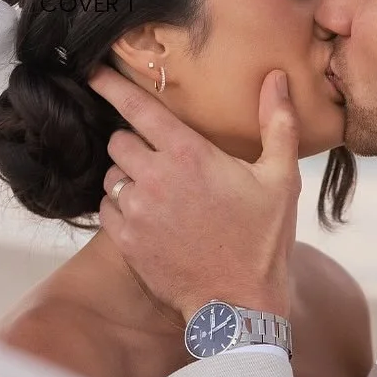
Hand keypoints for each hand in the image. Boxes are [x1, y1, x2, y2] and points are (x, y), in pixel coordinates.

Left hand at [90, 67, 300, 320]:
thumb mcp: (281, 179)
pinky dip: (121, 208)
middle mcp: (155, 178)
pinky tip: (148, 217)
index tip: (95, 72)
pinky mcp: (126, 241)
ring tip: (158, 191)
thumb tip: (276, 78)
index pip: (136, 107)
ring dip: (128, 177)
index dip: (111, 84)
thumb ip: (277, 123)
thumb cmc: (261, 241)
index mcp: (189, 155)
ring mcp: (136, 211)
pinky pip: (107, 209)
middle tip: (160, 158)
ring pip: (112, 175)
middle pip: (119, 140)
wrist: (238, 304)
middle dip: (134, 143)